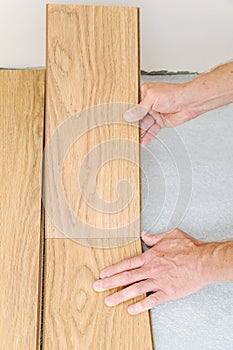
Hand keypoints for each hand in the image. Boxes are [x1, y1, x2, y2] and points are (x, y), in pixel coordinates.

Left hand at [93, 229, 211, 314]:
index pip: (127, 263)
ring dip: (120, 295)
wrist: (203, 261)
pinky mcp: (168, 292)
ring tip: (109, 300)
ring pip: (135, 289)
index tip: (103, 273)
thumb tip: (144, 235)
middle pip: (126, 277)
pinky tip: (131, 309)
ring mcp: (158, 281)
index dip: (113, 269)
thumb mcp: (170, 235)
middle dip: (110, 282)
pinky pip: (152, 300)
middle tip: (98, 287)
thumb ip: (154, 237)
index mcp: (150, 256)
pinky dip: (141, 305)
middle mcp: (151, 269)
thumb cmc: (189, 248)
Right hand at [124, 82, 195, 145]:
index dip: (127, 112)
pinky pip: (152, 130)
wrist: (189, 103)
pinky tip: (143, 141)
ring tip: (133, 138)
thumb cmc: (174, 94)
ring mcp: (155, 113)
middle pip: (138, 116)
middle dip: (133, 124)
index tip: (121, 120)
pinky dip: (148, 136)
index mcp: (146, 93)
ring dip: (139, 132)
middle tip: (126, 132)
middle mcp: (149, 103)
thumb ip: (139, 109)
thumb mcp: (152, 98)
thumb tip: (129, 115)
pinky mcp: (161, 122)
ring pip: (144, 125)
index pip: (133, 104)